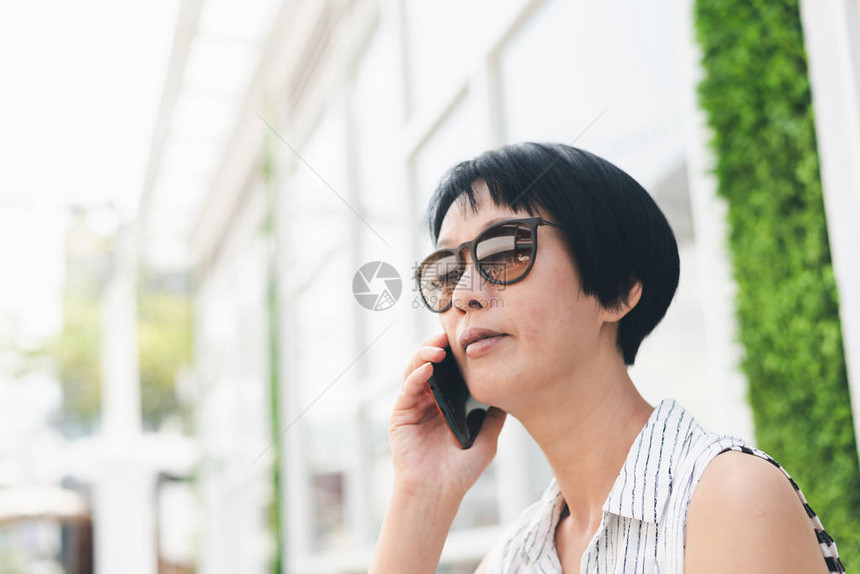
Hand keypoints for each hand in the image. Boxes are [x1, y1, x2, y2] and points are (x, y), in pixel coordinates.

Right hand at [389, 331, 506, 499]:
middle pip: (430, 363)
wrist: (438, 494)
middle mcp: (428, 399)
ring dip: (425, 355)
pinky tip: (428, 369)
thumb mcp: (487, 439)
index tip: (469, 337)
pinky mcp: (400, 414)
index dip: (456, 352)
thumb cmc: (461, 471)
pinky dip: (417, 375)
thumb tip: (512, 391)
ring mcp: (413, 405)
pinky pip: (408, 388)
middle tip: (451, 334)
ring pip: (415, 369)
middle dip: (438, 345)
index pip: (450, 369)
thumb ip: (495, 416)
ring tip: (439, 347)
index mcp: (447, 402)